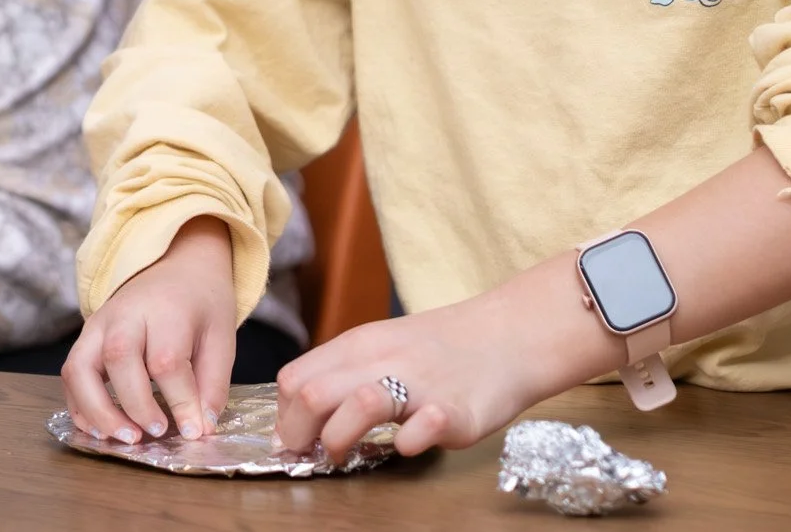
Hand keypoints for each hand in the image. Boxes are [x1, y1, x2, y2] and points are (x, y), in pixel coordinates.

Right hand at [62, 217, 238, 444]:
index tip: (193, 432)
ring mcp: (98, 324)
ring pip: (80, 368)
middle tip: (156, 434)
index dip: (179, 402)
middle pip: (118, 358)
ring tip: (124, 438)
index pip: (166, 360)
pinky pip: (70, 375)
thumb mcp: (221, 337)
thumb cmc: (201, 303)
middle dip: (134, 404)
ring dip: (96, 411)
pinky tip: (101, 430)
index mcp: (166, 310)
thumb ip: (212, 384)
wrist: (176, 264)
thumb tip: (201, 428)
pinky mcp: (85, 337)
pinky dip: (79, 406)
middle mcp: (125, 314)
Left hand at [274, 255, 603, 456]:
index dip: (284, 416)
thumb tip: (297, 416)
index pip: (293, 378)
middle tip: (313, 454)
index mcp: (359, 345)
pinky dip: (407, 444)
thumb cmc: (438, 350)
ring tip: (348, 454)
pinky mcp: (455, 410)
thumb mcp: (380, 347)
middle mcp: (383, 360)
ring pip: (358, 406)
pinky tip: (409, 443)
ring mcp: (420, 384)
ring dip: (340, 439)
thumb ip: (342, 374)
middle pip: (312, 395)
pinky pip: (420, 430)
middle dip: (299, 434)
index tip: (296, 438)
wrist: (506, 336)